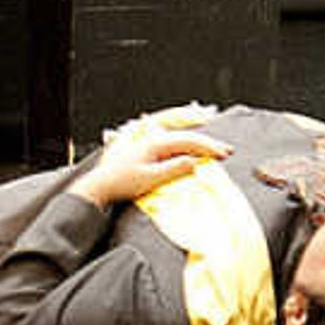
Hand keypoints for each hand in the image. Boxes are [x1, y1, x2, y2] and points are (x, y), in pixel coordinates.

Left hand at [69, 126, 229, 208]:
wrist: (99, 187)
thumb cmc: (120, 183)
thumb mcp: (150, 179)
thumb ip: (174, 169)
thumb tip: (195, 162)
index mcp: (156, 144)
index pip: (189, 141)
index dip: (209, 147)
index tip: (224, 153)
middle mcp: (154, 140)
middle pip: (187, 138)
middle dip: (208, 143)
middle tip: (226, 151)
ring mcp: (150, 144)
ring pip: (181, 140)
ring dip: (199, 144)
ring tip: (214, 149)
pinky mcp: (147, 151)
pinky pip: (174, 145)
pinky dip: (188, 147)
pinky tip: (193, 152)